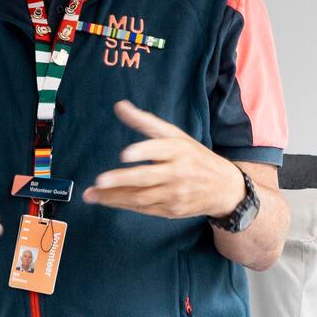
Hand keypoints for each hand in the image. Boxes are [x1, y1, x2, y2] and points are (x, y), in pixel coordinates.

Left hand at [81, 101, 243, 218]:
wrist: (224, 187)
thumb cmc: (194, 156)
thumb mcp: (175, 135)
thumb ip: (146, 122)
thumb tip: (119, 106)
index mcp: (179, 149)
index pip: (160, 149)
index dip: (143, 151)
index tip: (125, 154)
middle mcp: (178, 172)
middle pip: (147, 177)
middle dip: (122, 180)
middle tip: (100, 180)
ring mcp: (175, 194)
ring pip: (141, 197)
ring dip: (115, 197)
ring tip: (92, 195)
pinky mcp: (172, 210)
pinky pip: (144, 208)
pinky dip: (125, 205)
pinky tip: (108, 201)